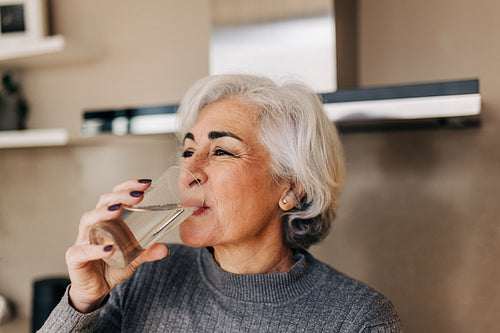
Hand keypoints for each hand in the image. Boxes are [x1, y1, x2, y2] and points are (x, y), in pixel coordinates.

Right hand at [65, 179, 168, 312]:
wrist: (95, 290)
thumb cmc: (111, 266)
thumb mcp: (133, 257)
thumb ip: (148, 252)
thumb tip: (166, 248)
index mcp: (107, 220)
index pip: (115, 196)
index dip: (128, 187)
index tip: (146, 183)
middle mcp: (93, 225)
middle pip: (102, 203)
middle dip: (120, 196)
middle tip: (138, 196)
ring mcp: (82, 240)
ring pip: (88, 220)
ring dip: (103, 213)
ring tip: (118, 210)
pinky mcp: (75, 258)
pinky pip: (83, 251)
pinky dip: (96, 249)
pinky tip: (109, 248)